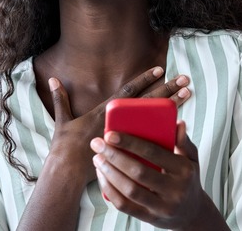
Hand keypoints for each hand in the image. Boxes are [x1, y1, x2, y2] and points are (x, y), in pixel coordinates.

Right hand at [45, 68, 190, 184]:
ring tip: (188, 93)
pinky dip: (166, 132)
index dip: (144, 79)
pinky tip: (181, 124)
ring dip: (173, 105)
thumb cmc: (65, 146)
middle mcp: (119, 122)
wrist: (68, 173)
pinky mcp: (130, 150)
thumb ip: (60, 98)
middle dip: (167, 88)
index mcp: (104, 112)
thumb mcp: (62, 120)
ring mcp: (126, 136)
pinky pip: (152, 140)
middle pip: (148, 102)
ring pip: (155, 118)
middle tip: (185, 78)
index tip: (160, 68)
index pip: (128, 91)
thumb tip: (52, 79)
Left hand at [90, 121, 210, 229]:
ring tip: (98, 158)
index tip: (110, 134)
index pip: (153, 153)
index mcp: (184, 170)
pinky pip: (124, 206)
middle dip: (114, 156)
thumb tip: (178, 123)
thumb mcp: (192, 159)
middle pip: (138, 172)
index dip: (130, 143)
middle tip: (98, 144)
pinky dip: (110, 190)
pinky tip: (102, 176)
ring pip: (129, 190)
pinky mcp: (150, 218)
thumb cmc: (187, 179)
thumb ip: (184, 141)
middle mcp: (175, 190)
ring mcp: (162, 207)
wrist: (193, 213)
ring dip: (109, 173)